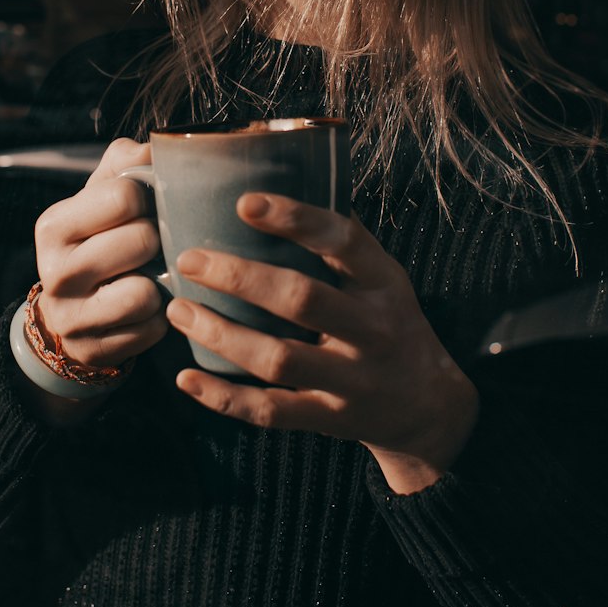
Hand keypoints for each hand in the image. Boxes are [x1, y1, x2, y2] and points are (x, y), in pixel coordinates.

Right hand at [33, 138, 165, 372]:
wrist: (68, 313)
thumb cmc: (95, 241)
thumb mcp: (98, 198)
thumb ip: (124, 163)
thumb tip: (156, 148)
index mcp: (54, 226)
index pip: (124, 195)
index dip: (146, 200)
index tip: (143, 210)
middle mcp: (55, 272)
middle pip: (141, 240)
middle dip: (157, 241)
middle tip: (150, 246)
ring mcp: (72, 317)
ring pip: (146, 293)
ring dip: (159, 283)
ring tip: (149, 277)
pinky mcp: (95, 351)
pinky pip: (153, 328)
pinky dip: (159, 317)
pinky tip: (145, 309)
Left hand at [164, 193, 478, 493]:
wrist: (428, 406)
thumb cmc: (389, 323)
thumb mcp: (382, 278)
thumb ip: (338, 245)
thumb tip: (271, 186)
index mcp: (383, 282)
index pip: (344, 241)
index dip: (296, 219)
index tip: (245, 202)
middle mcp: (372, 329)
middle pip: (301, 300)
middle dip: (239, 277)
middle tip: (189, 259)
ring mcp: (352, 380)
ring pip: (279, 359)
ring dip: (221, 334)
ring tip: (178, 310)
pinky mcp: (330, 420)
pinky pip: (271, 411)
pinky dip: (224, 397)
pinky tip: (186, 377)